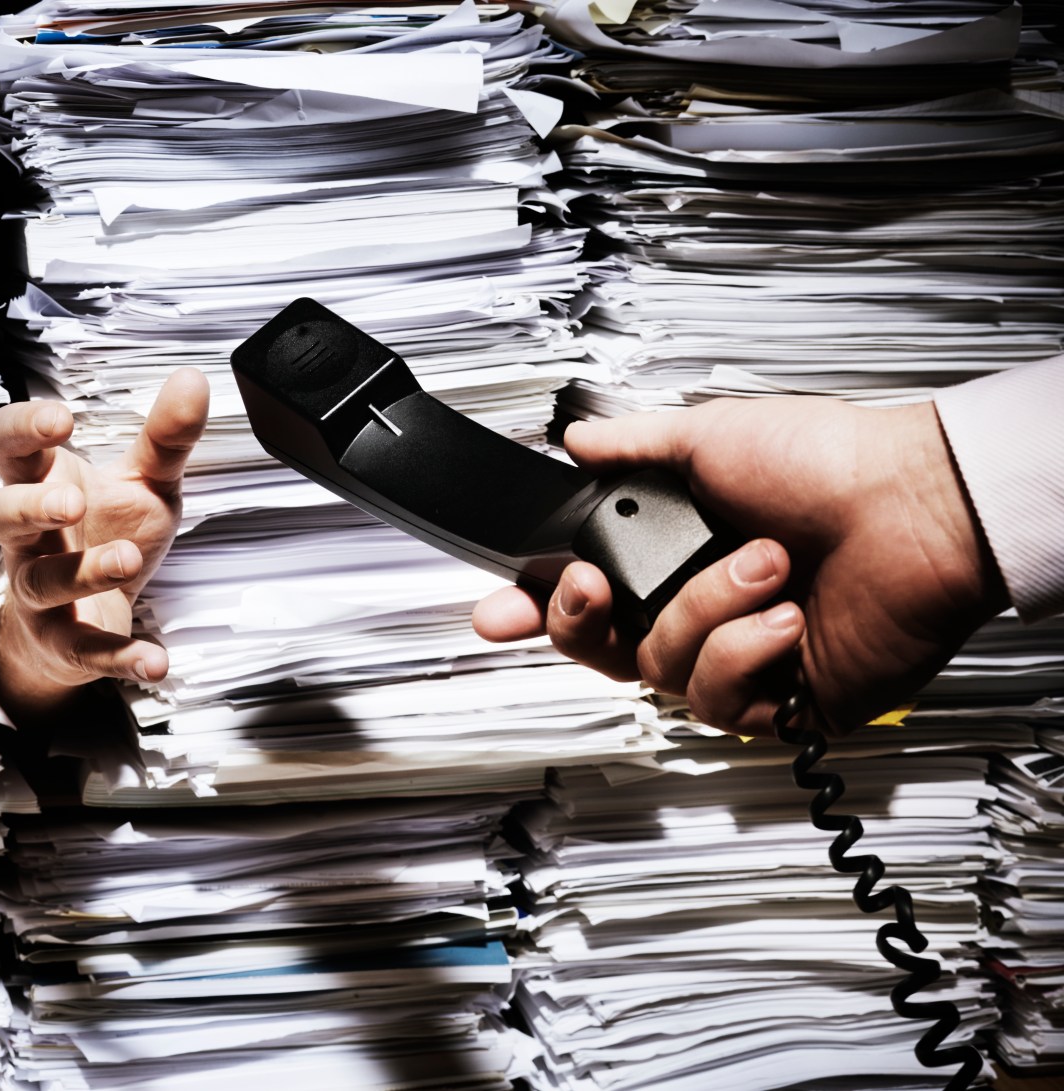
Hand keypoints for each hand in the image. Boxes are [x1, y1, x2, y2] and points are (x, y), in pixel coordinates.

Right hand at [0, 369, 208, 720]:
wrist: (92, 616)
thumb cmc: (108, 534)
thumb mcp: (144, 484)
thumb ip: (166, 437)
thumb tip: (193, 379)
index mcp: (41, 485)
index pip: (5, 447)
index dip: (21, 429)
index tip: (61, 418)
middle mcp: (29, 539)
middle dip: (29, 507)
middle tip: (71, 502)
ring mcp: (39, 592)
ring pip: (37, 584)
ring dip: (79, 574)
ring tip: (126, 560)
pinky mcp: (65, 643)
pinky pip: (84, 652)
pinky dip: (118, 657)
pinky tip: (156, 660)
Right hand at [472, 397, 1008, 735]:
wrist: (915, 508)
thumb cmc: (830, 464)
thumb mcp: (710, 437)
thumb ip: (631, 446)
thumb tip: (576, 442)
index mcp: (672, 552)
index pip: (580, 593)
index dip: (531, 607)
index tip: (495, 612)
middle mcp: (696, 608)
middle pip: (598, 646)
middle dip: (578, 619)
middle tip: (592, 584)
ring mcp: (736, 657)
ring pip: (658, 670)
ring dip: (706, 611)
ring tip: (766, 566)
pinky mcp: (780, 700)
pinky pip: (719, 701)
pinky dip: (746, 654)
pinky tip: (784, 619)